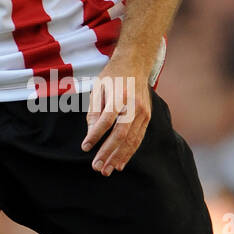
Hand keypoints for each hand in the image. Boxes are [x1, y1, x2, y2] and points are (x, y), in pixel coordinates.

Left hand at [81, 61, 150, 175]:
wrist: (136, 63)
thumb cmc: (112, 76)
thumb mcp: (98, 89)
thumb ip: (94, 112)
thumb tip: (91, 135)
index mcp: (119, 95)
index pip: (106, 119)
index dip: (95, 135)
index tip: (85, 147)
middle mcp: (134, 105)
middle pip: (121, 134)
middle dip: (108, 152)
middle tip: (97, 167)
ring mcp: (143, 112)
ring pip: (131, 140)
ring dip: (118, 157)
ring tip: (106, 170)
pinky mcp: (147, 117)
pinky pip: (138, 139)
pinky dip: (128, 153)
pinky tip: (119, 163)